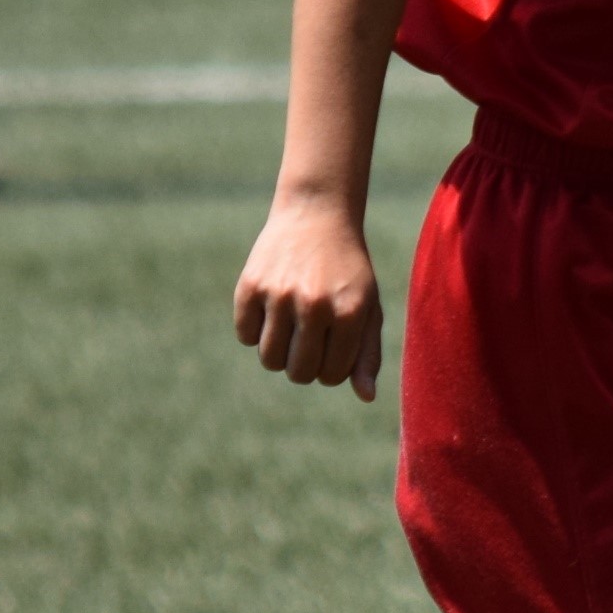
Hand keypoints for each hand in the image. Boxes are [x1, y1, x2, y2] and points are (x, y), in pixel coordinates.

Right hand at [231, 199, 384, 401]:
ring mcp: (280, 294)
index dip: (330, 370)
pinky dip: (255, 331)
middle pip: (298, 373)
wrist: (317, 215)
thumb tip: (366, 397)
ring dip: (279, 353)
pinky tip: (271, 309)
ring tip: (290, 328)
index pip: (332, 376)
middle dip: (303, 366)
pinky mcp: (250, 285)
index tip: (332, 350)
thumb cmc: (348, 271)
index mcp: (349, 312)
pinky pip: (245, 335)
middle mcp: (314, 305)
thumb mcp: (368, 307)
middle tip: (309, 341)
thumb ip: (368, 354)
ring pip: (269, 359)